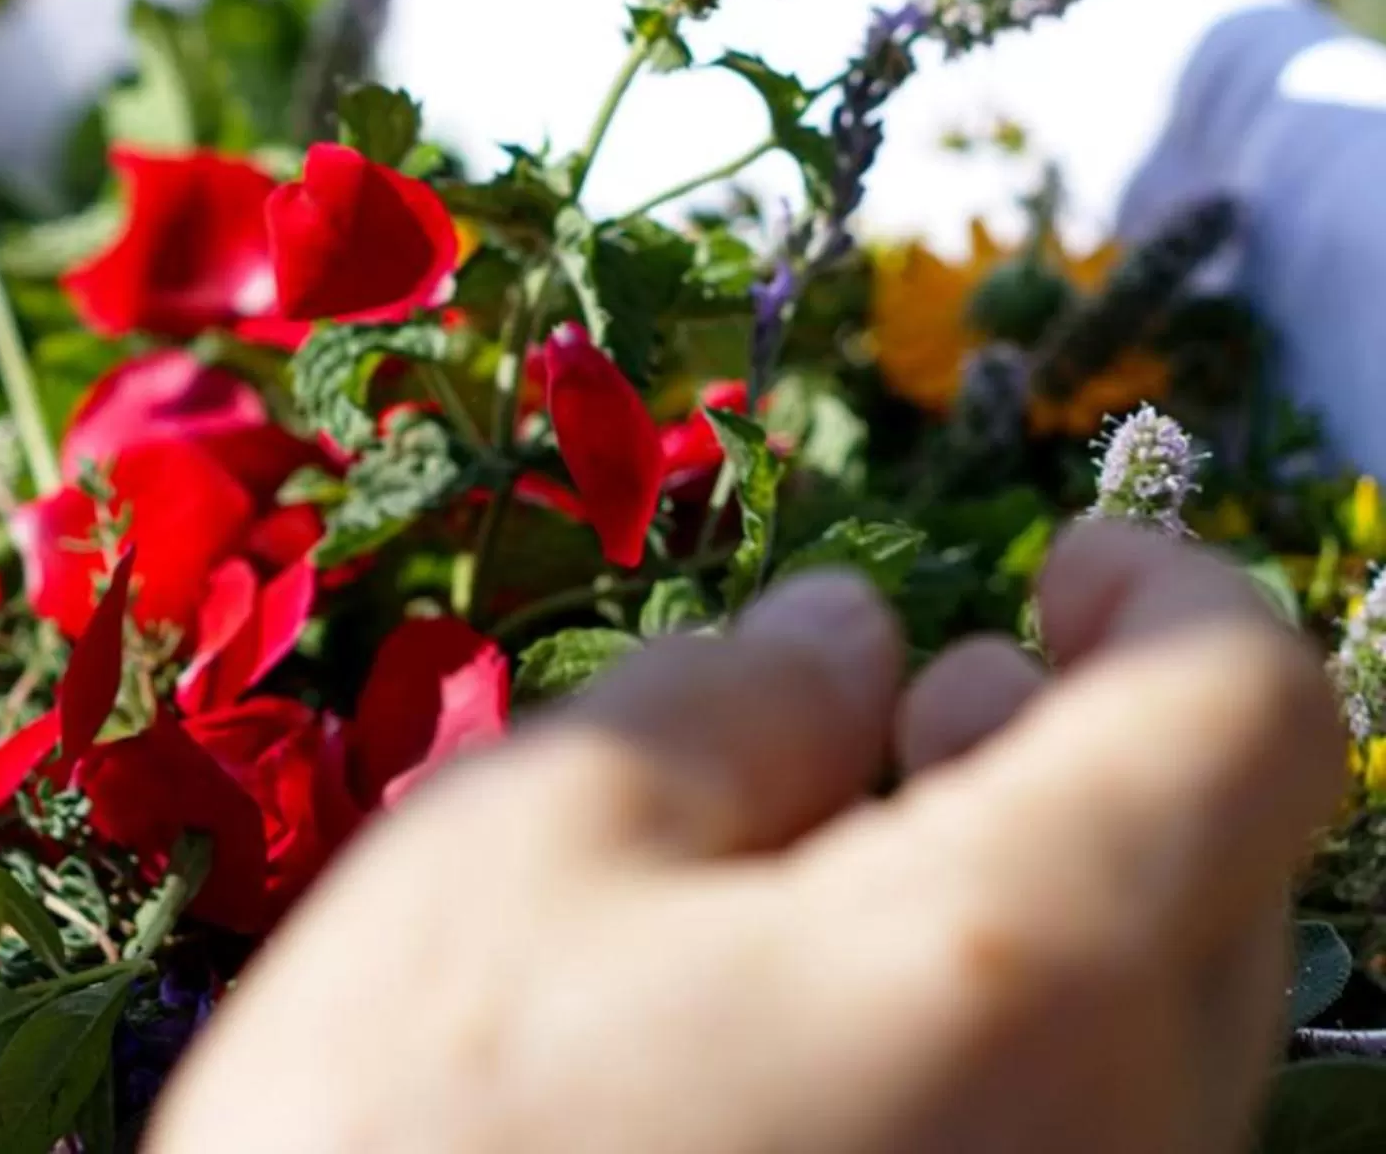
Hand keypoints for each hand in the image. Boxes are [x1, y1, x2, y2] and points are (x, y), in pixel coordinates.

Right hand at [148, 526, 1343, 1153]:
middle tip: (905, 706)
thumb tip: (854, 634)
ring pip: (1158, 1036)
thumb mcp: (533, 840)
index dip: (1171, 591)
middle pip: (1228, 880)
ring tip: (822, 872)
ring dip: (1039, 898)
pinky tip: (804, 1042)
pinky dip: (998, 1043)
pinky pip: (1081, 1146)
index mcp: (1026, 971)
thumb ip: (735, 701)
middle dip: (1085, 746)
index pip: (1248, 716)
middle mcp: (1129, 1145)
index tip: (1053, 564)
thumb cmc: (412, 1138)